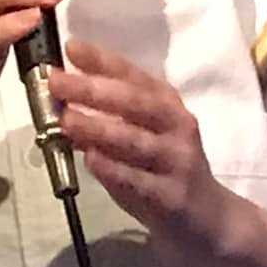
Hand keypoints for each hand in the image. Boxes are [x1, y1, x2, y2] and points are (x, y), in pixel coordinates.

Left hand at [49, 39, 235, 261]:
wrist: (208, 219)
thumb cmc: (165, 169)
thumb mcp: (143, 136)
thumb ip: (108, 120)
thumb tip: (60, 100)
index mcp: (168, 105)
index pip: (134, 76)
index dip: (103, 60)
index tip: (71, 46)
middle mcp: (177, 126)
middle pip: (135, 102)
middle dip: (93, 89)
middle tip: (57, 81)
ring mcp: (177, 161)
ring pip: (135, 141)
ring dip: (98, 128)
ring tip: (66, 119)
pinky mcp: (172, 196)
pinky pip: (138, 180)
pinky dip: (112, 168)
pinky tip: (90, 159)